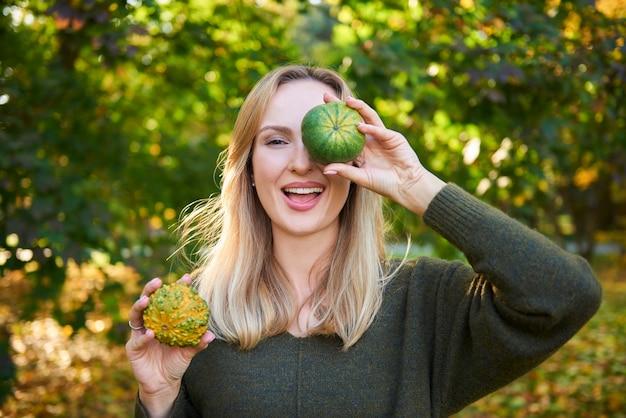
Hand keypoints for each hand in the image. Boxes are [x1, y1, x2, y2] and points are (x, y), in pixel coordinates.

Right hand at [125, 274, 214, 416]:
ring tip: (147, 300)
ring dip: (140, 305)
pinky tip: (150, 333)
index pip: (168, 299)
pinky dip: (143, 337)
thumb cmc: (176, 363)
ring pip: (136, 315)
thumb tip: (211, 335)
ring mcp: (139, 333)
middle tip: (158, 282)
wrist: (164, 383)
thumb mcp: (189, 352)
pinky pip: (137, 340)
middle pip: (147, 300)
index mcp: (163, 319)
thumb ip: (198, 343)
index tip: (185, 279)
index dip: (176, 288)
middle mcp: (150, 322)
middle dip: (150, 288)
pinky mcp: (132, 347)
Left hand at [322, 94, 445, 215]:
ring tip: (347, 101)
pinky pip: (380, 131)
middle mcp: (369, 139)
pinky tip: (360, 126)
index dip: (332, 120)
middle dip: (341, 106)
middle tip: (325, 96)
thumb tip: (325, 169)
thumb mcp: (361, 178)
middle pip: (353, 118)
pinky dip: (370, 128)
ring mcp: (381, 136)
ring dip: (358, 108)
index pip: (343, 131)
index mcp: (360, 148)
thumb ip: (345, 171)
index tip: (316, 114)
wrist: (406, 186)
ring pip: (368, 118)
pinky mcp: (393, 137)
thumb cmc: (383, 184)